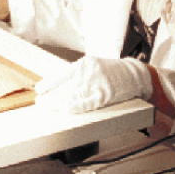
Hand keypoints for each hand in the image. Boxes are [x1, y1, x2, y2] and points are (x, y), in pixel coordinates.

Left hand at [35, 56, 152, 112]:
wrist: (135, 74)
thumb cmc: (112, 72)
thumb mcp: (93, 67)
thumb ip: (78, 74)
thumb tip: (59, 86)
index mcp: (84, 64)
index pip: (61, 74)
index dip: (49, 83)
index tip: (39, 90)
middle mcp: (88, 73)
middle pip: (65, 87)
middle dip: (51, 96)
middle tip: (40, 102)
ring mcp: (97, 84)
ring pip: (73, 96)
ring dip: (59, 103)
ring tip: (49, 108)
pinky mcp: (105, 95)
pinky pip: (87, 102)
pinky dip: (76, 106)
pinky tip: (67, 109)